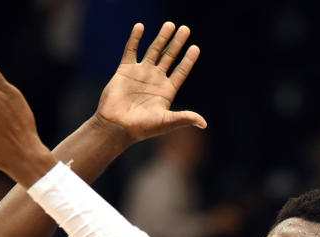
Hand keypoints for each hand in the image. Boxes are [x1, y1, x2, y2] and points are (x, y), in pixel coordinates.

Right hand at [94, 22, 205, 143]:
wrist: (116, 126)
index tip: (195, 48)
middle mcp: (155, 80)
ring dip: (161, 38)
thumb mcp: (166, 122)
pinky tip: (140, 27)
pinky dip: (135, 38)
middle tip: (186, 29)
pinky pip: (131, 51)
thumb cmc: (141, 128)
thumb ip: (184, 118)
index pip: (181, 72)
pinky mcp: (125, 70)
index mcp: (166, 91)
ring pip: (153, 51)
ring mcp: (140, 74)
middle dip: (177, 43)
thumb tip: (204, 124)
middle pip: (169, 57)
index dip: (188, 60)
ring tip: (170, 24)